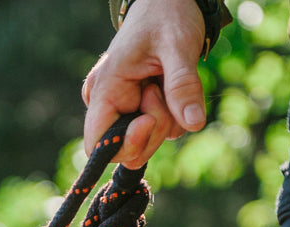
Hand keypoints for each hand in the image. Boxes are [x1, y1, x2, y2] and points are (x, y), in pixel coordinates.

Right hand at [82, 0, 208, 168]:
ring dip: (169, 120)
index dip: (124, 145)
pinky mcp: (139, 109)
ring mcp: (124, 107)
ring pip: (147, 142)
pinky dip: (173, 115)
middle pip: (128, 148)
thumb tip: (193, 125)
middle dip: (156, 128)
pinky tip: (171, 87)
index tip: (150, 121)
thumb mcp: (178, 46)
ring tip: (168, 81)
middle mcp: (108, 103)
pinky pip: (158, 131)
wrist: (170, 1)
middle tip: (164, 90)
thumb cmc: (168, 15)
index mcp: (106, 88)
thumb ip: (182, 85)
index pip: (96, 143)